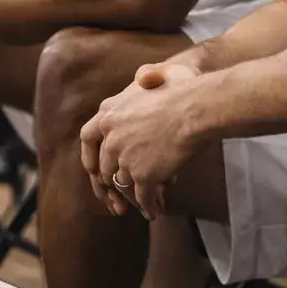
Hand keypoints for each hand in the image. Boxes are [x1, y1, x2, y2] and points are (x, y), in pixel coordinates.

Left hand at [79, 69, 205, 217]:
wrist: (198, 107)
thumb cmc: (185, 88)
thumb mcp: (156, 75)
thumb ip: (146, 78)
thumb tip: (145, 76)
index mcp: (108, 112)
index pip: (88, 139)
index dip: (91, 158)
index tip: (95, 172)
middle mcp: (110, 137)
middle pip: (105, 168)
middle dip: (112, 186)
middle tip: (119, 201)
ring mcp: (124, 157)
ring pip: (124, 185)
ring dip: (133, 199)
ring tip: (146, 206)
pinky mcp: (143, 175)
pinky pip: (143, 197)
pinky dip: (149, 207)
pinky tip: (156, 212)